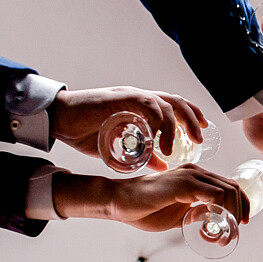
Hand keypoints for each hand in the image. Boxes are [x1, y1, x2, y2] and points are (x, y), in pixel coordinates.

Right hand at [49, 86, 206, 170]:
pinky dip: (157, 121)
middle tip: (199, 139)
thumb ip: (143, 155)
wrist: (58, 118)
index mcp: (143, 106)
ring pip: (164, 103)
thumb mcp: (119, 148)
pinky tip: (158, 139)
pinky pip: (146, 104)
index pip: (175, 105)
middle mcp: (140, 97)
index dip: (192, 115)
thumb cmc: (86, 130)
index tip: (203, 130)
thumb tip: (163, 165)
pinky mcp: (120, 98)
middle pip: (176, 102)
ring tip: (172, 147)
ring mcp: (130, 96)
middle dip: (192, 119)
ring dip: (174, 125)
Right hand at [52, 164, 247, 231]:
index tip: (241, 222)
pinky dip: (221, 209)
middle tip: (238, 228)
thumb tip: (212, 220)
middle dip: (241, 209)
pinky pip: (213, 194)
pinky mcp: (182, 184)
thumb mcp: (179, 215)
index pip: (229, 186)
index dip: (241, 203)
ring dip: (232, 213)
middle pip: (233, 187)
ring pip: (227, 190)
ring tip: (226, 230)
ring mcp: (189, 176)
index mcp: (196, 178)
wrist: (118, 203)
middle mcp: (196, 173)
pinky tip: (215, 222)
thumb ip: (196, 215)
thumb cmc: (144, 208)